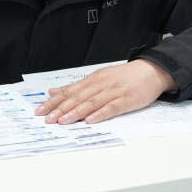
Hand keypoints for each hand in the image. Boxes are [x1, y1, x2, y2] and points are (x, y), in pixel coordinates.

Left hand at [35, 60, 176, 124]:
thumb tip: (53, 91)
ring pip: (91, 103)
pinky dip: (100, 114)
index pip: (68, 92)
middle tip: (47, 118)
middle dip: (60, 109)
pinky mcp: (126, 100)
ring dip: (75, 112)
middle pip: (77, 98)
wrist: (151, 70)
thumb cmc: (123, 76)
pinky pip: (111, 107)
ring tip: (63, 121)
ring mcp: (113, 92)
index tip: (40, 110)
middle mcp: (100, 85)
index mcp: (92, 80)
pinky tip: (90, 120)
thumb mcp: (97, 78)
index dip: (53, 102)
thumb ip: (75, 87)